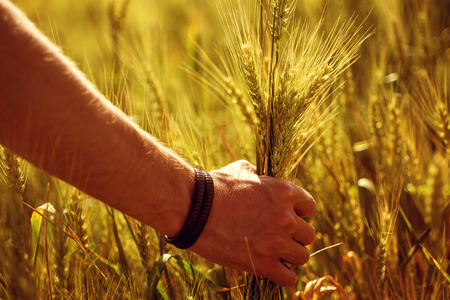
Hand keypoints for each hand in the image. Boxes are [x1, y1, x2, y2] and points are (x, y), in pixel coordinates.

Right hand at [190, 160, 315, 285]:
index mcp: (284, 192)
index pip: (309, 207)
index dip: (298, 212)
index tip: (286, 217)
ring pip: (302, 256)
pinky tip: (270, 269)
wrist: (193, 209)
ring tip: (274, 254)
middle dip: (294, 236)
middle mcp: (286, 217)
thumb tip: (262, 177)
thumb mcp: (241, 169)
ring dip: (290, 256)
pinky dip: (281, 275)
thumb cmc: (215, 187)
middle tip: (278, 237)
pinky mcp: (263, 264)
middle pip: (308, 234)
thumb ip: (260, 176)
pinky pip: (288, 278)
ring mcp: (276, 242)